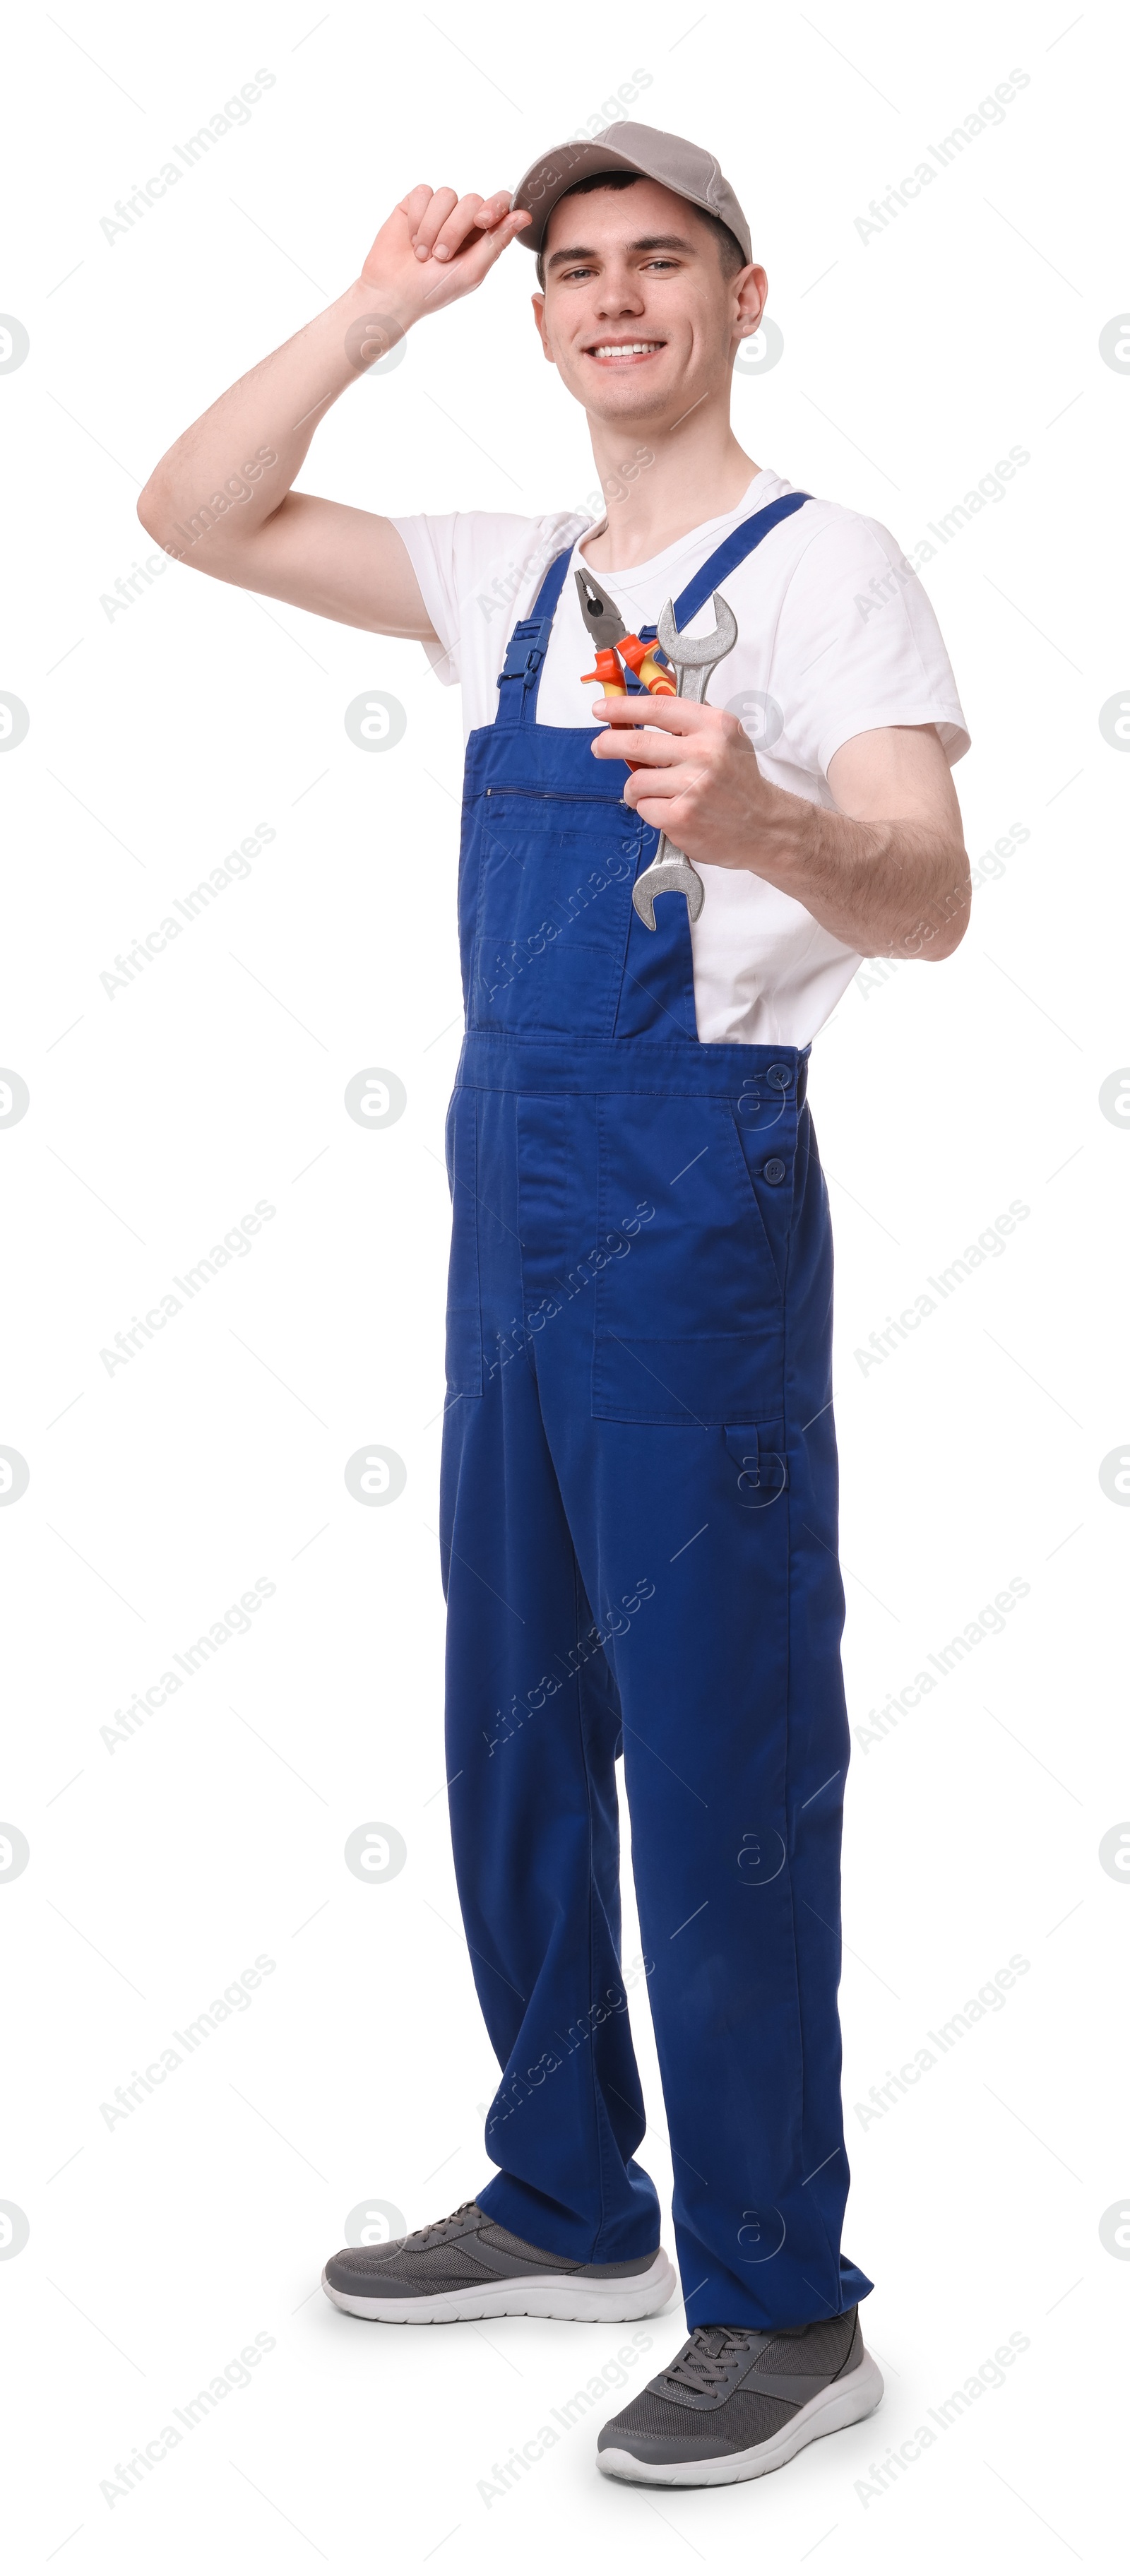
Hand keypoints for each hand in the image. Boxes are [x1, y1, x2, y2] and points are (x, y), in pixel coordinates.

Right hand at [360, 186, 530, 319]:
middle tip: (441, 256)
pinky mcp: (415, 204)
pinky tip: (412, 239)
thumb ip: (497, 241)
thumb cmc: (433, 290)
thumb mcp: (471, 271)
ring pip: (446, 195)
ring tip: (423, 253)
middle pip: (472, 200)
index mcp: (482, 236)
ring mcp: (439, 210)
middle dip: (455, 229)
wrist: (392, 293)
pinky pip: (423, 193)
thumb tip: (525, 216)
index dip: (494, 206)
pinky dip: (418, 218)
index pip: (499, 205)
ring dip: (433, 227)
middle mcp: (462, 219)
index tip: (483, 220)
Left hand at [590, 692, 777, 869]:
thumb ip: (691, 717)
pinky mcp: (681, 816)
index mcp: (714, 726)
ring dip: (635, 788)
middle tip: (600, 746)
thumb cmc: (739, 781)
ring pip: (636, 781)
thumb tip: (651, 692)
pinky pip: (644, 808)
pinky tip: (667, 810)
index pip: (659, 707)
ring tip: (650, 791)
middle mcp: (705, 753)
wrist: (763, 825)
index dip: (624, 707)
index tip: (604, 709)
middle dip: (609, 743)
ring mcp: (693, 786)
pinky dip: (649, 810)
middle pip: (637, 741)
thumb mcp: (727, 737)